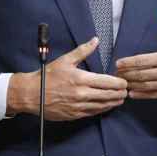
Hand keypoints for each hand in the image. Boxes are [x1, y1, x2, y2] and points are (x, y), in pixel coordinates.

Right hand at [6, 37, 126, 120]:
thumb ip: (83, 51)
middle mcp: (81, 94)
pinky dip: (102, 109)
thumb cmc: (47, 76)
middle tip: (126, 91)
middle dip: (119, 93)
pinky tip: (107, 106)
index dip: (119, 83)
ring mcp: (78, 106)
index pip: (107, 82)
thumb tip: (95, 40)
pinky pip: (92, 113)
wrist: (30, 94)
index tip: (125, 82)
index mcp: (81, 79)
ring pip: (102, 105)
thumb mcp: (65, 60)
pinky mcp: (74, 115)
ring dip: (113, 102)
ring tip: (120, 99)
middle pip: (107, 95)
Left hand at [115, 8, 156, 99]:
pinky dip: (142, 94)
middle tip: (116, 75)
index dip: (129, 62)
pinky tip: (133, 93)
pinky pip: (155, 94)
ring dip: (133, 85)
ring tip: (122, 84)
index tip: (118, 64)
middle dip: (127, 74)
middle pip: (142, 74)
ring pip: (147, 85)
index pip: (143, 60)